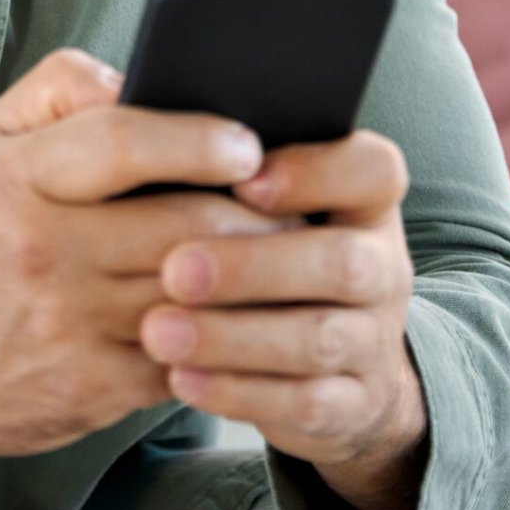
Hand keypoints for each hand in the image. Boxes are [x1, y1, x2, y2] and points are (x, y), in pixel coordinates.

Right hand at [0, 48, 274, 504]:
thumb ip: (65, 85)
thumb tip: (141, 78)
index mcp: (20, 177)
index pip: (121, 142)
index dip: (196, 139)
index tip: (247, 144)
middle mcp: (43, 250)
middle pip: (180, 224)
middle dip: (256, 213)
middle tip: (296, 200)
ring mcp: (71, 325)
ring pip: (197, 294)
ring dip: (258, 275)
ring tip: (291, 253)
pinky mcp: (97, 387)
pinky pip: (190, 355)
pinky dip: (231, 336)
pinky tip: (253, 316)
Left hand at [139, 131, 428, 509]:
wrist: (330, 363)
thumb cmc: (261, 249)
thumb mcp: (256, 197)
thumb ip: (206, 149)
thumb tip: (128, 103)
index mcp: (362, 200)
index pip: (373, 170)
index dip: (316, 172)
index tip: (242, 178)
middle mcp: (381, 266)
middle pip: (343, 262)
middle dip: (255, 265)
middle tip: (174, 268)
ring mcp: (375, 340)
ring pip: (319, 338)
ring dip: (234, 335)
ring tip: (157, 330)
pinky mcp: (352, 405)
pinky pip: (306, 404)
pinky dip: (240, 391)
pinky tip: (182, 377)